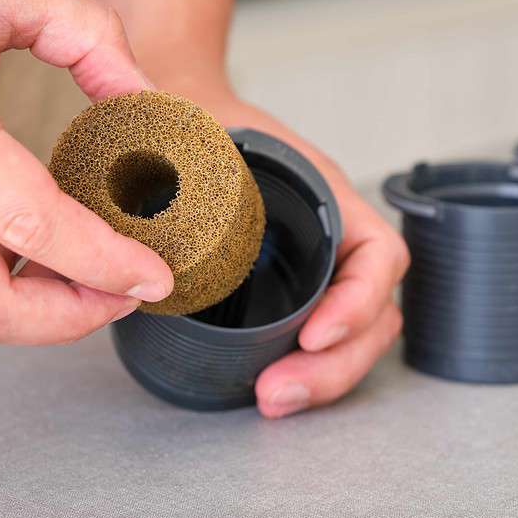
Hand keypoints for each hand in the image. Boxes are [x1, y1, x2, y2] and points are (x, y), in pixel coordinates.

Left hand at [182, 90, 409, 418]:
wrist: (191, 118)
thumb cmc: (200, 122)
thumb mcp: (199, 135)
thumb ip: (178, 158)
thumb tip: (138, 182)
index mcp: (328, 195)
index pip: (380, 255)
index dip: (358, 302)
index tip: (312, 335)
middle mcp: (337, 235)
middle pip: (377, 314)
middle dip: (335, 365)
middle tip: (277, 393)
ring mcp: (320, 267)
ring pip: (357, 336)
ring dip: (323, 378)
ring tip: (271, 400)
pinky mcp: (296, 291)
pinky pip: (323, 339)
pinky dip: (305, 370)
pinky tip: (267, 388)